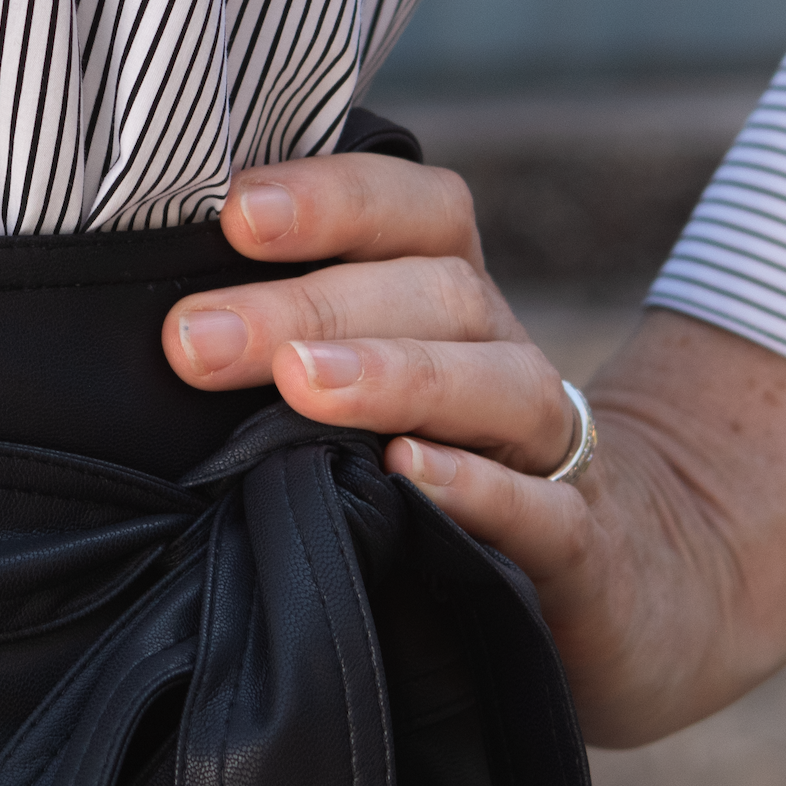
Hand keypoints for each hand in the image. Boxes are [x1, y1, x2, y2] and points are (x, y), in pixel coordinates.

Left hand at [162, 153, 785, 745]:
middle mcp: (506, 357)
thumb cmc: (454, 472)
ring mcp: (556, 456)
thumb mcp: (380, 389)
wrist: (637, 589)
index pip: (414, 211)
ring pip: (493, 385)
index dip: (332, 196)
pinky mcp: (584, 555)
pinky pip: (541, 511)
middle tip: (193, 337)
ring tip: (299, 387)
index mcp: (452, 304)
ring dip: (393, 375)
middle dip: (308, 304)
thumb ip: (291, 339)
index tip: (232, 211)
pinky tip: (407, 474)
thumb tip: (148, 305)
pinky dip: (477, 488)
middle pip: (432, 294)